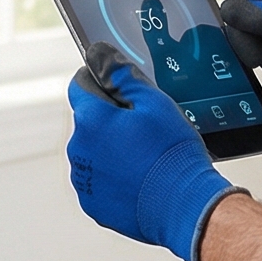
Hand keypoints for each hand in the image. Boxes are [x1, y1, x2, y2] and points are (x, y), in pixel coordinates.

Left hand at [66, 43, 237, 260]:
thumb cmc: (171, 155)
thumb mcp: (154, 102)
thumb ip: (121, 75)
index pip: (80, 85)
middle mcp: (78, 148)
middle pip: (88, 120)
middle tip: (143, 129)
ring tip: (144, 157)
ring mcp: (83, 179)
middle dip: (109, 119)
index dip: (101, 83)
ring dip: (109, 149)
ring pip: (92, 151)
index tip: (121, 92)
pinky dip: (113, 176)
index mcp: (90, 119)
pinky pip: (98, 180)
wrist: (183, 205)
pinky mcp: (92, 203)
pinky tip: (139, 177)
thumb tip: (99, 54)